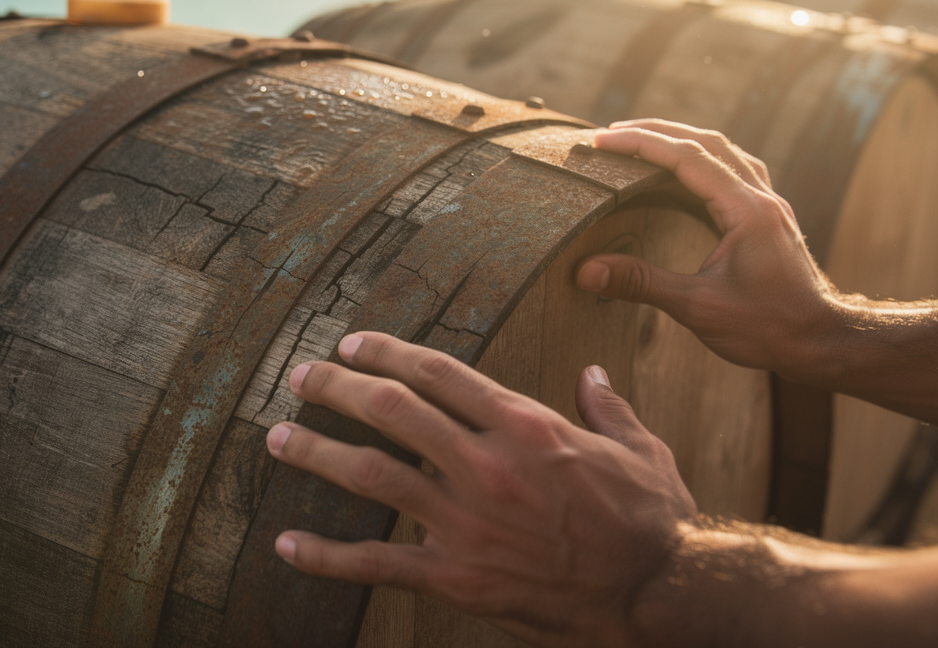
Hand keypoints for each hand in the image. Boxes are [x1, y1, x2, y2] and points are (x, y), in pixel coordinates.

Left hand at [266, 331, 695, 647]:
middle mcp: (487, 464)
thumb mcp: (641, 449)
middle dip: (337, 387)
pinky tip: (288, 545)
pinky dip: (327, 556)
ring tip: (276, 437)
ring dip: (317, 452)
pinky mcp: (459, 577)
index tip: (352, 343)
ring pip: (372, 476)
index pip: (439, 372)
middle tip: (300, 377)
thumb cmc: (652, 520)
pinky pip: (377, 564)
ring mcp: (467, 521)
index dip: (387, 351)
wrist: (660, 593)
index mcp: (526, 425)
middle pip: (392, 410)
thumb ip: (608, 408)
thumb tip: (593, 377)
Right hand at [574, 119, 841, 376]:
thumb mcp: (698, 308)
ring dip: (681, 139)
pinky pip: (735, 169)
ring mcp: (769, 205)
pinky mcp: (769, 217)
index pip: (686, 157)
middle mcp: (762, 197)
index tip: (600, 140)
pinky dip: (703, 159)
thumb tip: (585, 271)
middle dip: (655, 131)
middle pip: (706, 142)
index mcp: (747, 210)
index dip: (640, 144)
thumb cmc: (769, 328)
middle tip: (611, 133)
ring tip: (642, 143)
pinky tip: (686, 171)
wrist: (822, 343)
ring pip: (723, 151)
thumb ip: (642, 283)